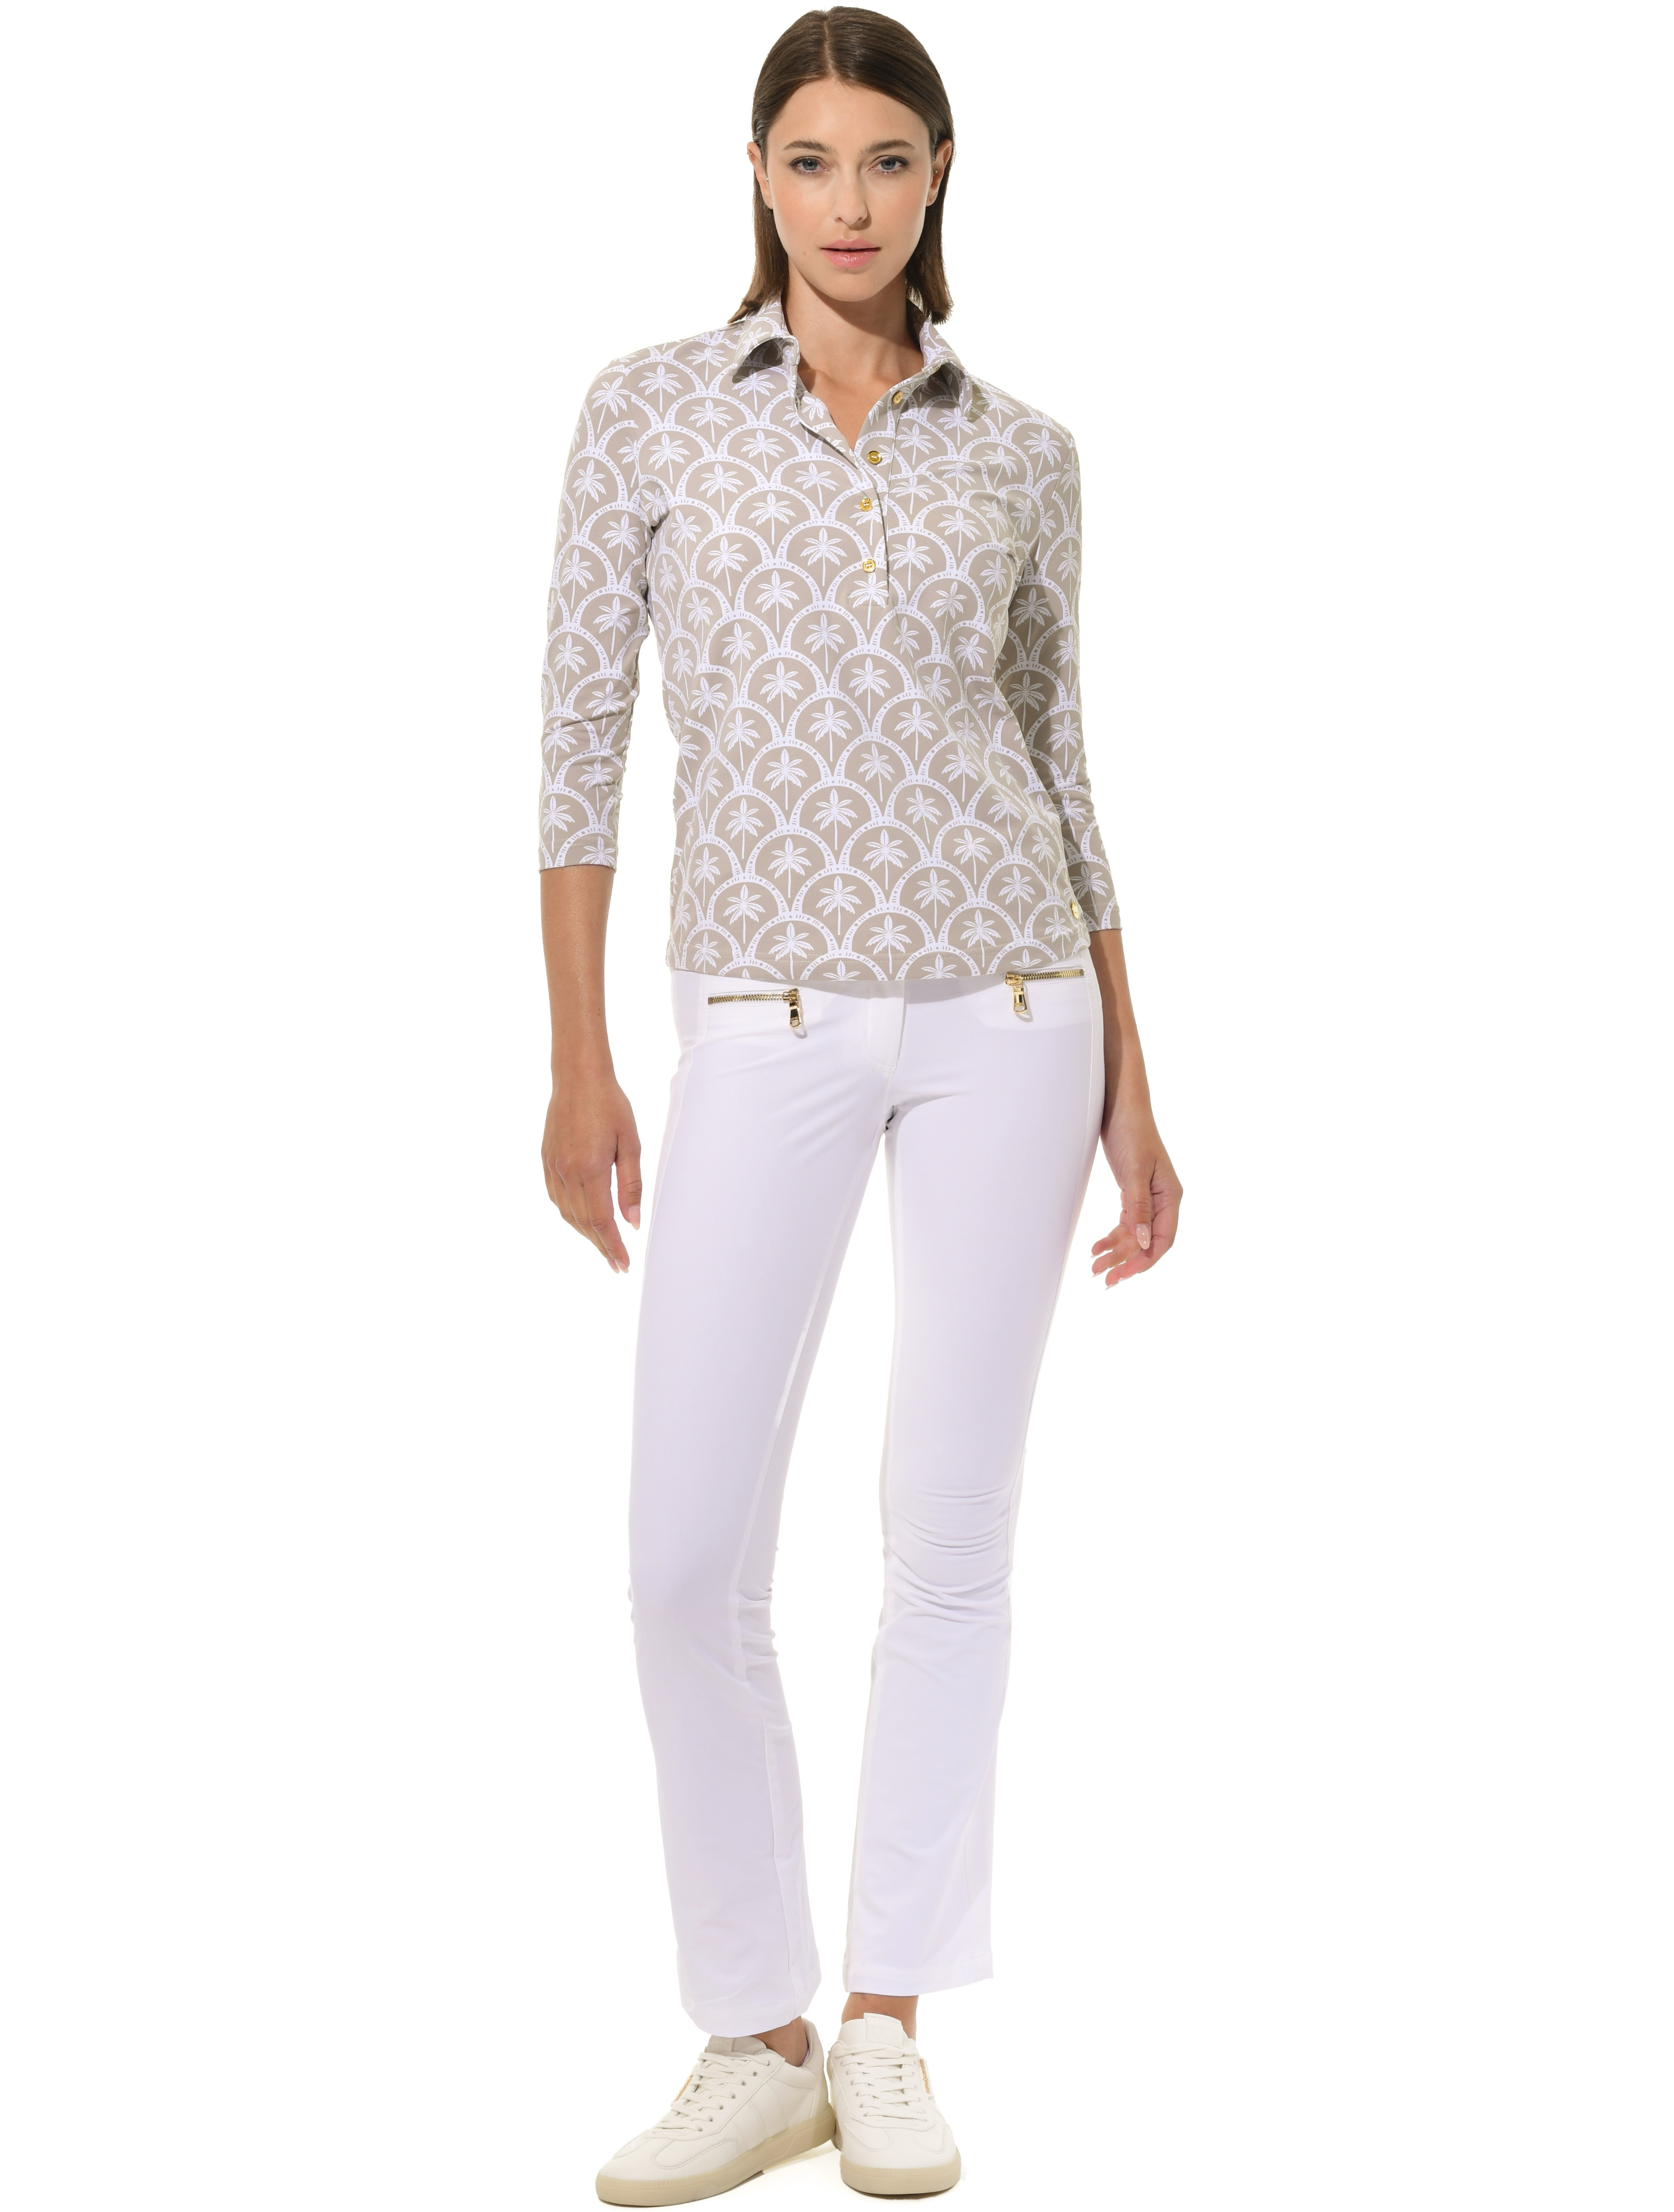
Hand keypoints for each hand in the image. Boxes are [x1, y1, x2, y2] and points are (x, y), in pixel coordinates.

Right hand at [542, 1069, 642, 1272]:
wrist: (577, 1077)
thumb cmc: (610, 1105)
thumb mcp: (631, 1142)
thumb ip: (631, 1184)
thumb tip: (633, 1222)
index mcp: (590, 1168)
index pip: (602, 1220)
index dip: (613, 1246)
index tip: (624, 1264)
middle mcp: (567, 1172)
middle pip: (584, 1223)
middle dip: (602, 1246)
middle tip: (617, 1264)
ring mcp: (552, 1167)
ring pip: (568, 1214)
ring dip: (586, 1234)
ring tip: (604, 1247)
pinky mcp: (545, 1161)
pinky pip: (557, 1199)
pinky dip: (571, 1215)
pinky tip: (584, 1221)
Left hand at [1092, 1104, 1181, 1288]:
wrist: (1120, 1107)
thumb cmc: (1133, 1132)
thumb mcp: (1136, 1171)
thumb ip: (1139, 1207)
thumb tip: (1144, 1241)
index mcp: (1170, 1196)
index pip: (1163, 1239)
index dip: (1145, 1260)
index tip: (1125, 1275)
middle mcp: (1162, 1200)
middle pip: (1147, 1242)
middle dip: (1126, 1261)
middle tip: (1104, 1278)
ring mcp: (1148, 1197)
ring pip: (1135, 1235)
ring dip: (1116, 1252)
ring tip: (1095, 1267)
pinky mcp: (1133, 1192)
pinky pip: (1126, 1223)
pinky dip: (1112, 1236)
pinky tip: (1097, 1247)